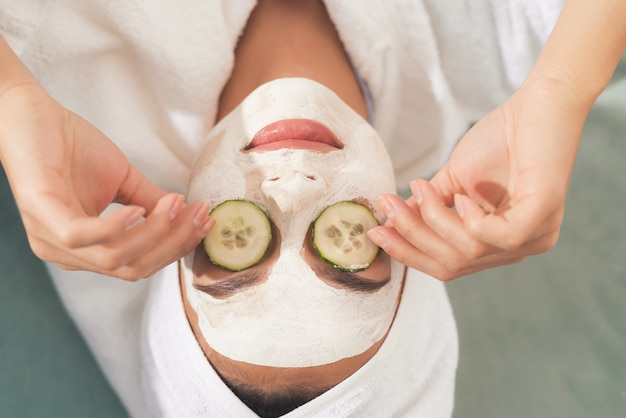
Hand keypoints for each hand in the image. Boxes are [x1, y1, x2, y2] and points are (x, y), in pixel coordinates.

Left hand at [0, 81, 213, 279]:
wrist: (30, 114)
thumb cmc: (71, 147)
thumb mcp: (124, 182)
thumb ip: (153, 203)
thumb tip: (189, 214)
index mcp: (87, 251)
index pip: (141, 264)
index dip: (178, 246)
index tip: (205, 220)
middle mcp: (68, 255)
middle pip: (133, 268)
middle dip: (173, 243)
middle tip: (196, 213)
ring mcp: (50, 239)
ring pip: (115, 258)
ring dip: (153, 233)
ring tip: (173, 204)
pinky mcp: (40, 214)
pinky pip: (84, 237)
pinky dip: (118, 227)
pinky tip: (137, 208)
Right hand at [368, 77, 588, 279]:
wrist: (537, 103)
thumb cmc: (499, 140)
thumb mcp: (452, 182)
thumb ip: (426, 209)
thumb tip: (388, 225)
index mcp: (497, 244)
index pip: (448, 266)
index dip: (409, 254)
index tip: (376, 232)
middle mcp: (519, 248)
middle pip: (454, 264)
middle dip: (413, 236)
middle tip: (389, 207)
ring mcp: (536, 234)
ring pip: (470, 251)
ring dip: (435, 221)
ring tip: (421, 189)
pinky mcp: (545, 213)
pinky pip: (500, 237)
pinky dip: (471, 222)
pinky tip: (461, 198)